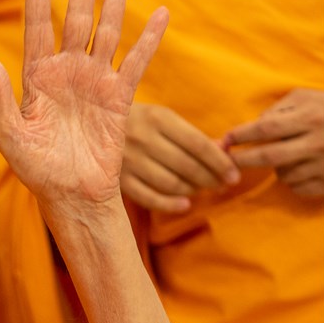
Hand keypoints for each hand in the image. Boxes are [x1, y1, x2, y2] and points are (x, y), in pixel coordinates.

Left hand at [0, 0, 167, 217]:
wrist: (70, 195)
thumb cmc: (34, 169)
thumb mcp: (8, 134)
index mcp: (36, 80)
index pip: (37, 29)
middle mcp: (66, 74)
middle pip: (75, 21)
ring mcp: (94, 84)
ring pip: (106, 33)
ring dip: (114, 2)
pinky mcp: (119, 99)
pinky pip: (136, 63)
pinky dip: (148, 40)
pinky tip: (160, 14)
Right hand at [121, 104, 239, 211]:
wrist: (89, 126)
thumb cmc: (135, 122)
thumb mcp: (161, 118)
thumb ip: (192, 135)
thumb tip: (225, 151)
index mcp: (156, 118)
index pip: (198, 144)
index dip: (220, 162)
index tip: (234, 174)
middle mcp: (141, 139)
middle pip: (187, 166)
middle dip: (211, 179)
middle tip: (223, 185)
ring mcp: (127, 161)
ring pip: (171, 184)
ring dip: (193, 190)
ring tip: (202, 189)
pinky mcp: (116, 180)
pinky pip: (148, 198)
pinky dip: (170, 204)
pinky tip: (185, 205)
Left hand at [225, 88, 323, 196]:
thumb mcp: (310, 98)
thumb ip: (280, 109)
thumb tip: (252, 127)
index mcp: (312, 117)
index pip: (265, 129)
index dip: (241, 136)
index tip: (225, 140)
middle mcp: (318, 142)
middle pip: (267, 156)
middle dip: (242, 160)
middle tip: (228, 162)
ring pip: (282, 174)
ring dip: (276, 168)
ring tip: (289, 156)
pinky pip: (298, 188)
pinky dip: (294, 180)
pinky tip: (304, 168)